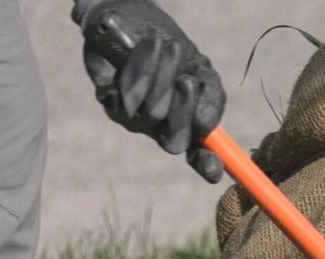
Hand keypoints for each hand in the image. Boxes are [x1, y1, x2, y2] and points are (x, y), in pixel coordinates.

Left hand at [73, 0, 225, 182]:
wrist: (134, 20)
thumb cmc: (171, 49)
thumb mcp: (201, 71)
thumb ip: (211, 99)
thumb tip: (206, 127)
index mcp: (187, 125)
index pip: (199, 157)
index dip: (207, 165)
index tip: (214, 172)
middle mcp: (159, 128)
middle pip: (175, 142)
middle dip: (183, 111)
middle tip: (187, 81)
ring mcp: (133, 118)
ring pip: (153, 113)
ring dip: (164, 75)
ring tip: (169, 47)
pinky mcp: (109, 100)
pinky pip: (128, 94)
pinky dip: (143, 66)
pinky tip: (148, 48)